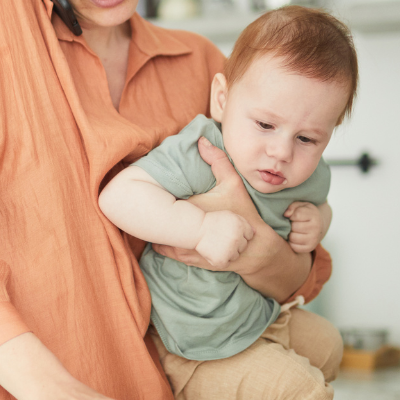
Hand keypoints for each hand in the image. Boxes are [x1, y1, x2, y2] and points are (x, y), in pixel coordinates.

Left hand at [153, 137, 272, 274]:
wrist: (253, 249)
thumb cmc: (242, 215)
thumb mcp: (233, 184)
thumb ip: (218, 161)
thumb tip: (201, 141)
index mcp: (190, 209)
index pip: (159, 200)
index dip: (152, 193)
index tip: (148, 186)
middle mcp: (183, 231)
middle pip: (153, 219)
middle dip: (150, 209)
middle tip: (147, 198)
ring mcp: (182, 247)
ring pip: (155, 236)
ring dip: (154, 227)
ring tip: (154, 215)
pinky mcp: (184, 258)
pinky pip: (162, 249)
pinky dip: (160, 241)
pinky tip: (164, 230)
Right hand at [195, 210, 253, 266]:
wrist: (195, 228)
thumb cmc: (212, 221)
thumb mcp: (229, 215)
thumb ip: (243, 222)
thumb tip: (255, 232)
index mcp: (241, 226)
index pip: (249, 235)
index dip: (240, 234)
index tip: (229, 232)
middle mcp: (238, 239)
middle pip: (243, 246)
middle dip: (235, 244)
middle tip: (222, 239)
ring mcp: (230, 251)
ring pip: (235, 256)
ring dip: (228, 252)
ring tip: (217, 245)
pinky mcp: (222, 261)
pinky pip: (226, 263)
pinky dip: (220, 260)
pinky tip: (213, 252)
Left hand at [284, 201, 323, 253]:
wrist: (318, 226)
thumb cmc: (306, 214)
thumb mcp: (301, 206)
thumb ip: (292, 206)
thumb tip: (286, 215)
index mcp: (314, 215)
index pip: (297, 215)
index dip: (291, 215)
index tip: (293, 216)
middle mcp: (316, 228)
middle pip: (294, 227)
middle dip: (290, 225)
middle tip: (293, 224)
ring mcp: (314, 239)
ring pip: (293, 237)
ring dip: (290, 234)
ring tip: (293, 230)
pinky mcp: (310, 248)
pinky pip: (294, 247)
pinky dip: (292, 242)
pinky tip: (295, 237)